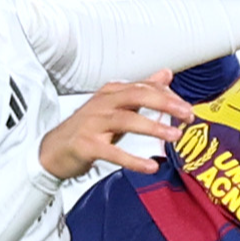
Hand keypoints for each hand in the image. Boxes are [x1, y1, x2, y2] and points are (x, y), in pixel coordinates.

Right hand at [39, 76, 191, 178]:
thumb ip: (142, 91)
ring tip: (174, 135)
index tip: (187, 108)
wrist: (52, 150)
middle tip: (187, 114)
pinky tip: (150, 166)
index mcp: (111, 93)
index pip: (144, 87)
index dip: (168, 95)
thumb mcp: (115, 106)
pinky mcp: (86, 145)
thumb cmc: (87, 128)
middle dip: (165, 103)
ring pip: (126, 120)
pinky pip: (112, 152)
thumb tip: (166, 74)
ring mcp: (93, 124)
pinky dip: (133, 159)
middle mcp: (102, 104)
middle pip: (137, 96)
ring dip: (153, 127)